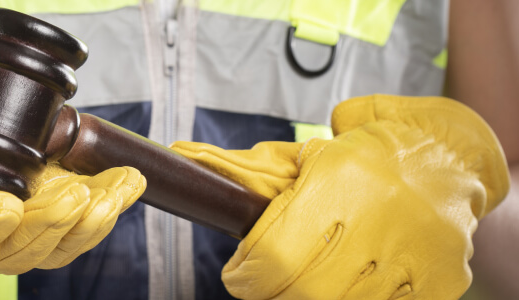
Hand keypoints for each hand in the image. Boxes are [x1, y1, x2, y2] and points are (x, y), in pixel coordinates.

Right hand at [0, 61, 145, 273]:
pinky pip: (79, 225)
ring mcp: (15, 228)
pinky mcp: (46, 211)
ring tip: (114, 192)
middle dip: (48, 225)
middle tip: (73, 196)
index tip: (4, 207)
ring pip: (55, 245)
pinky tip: (129, 183)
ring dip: (89, 222)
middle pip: (13, 250)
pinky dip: (109, 204)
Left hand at [172, 95, 509, 298]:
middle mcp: (378, 217)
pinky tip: (345, 284)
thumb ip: (260, 169)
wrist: (452, 154)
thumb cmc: (376, 150)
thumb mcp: (314, 150)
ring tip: (300, 283)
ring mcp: (412, 254)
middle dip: (271, 293)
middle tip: (262, 283)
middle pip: (304, 289)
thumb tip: (196, 163)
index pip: (274, 253)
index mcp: (341, 178)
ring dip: (307, 299)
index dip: (246, 276)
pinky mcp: (437, 280)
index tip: (238, 275)